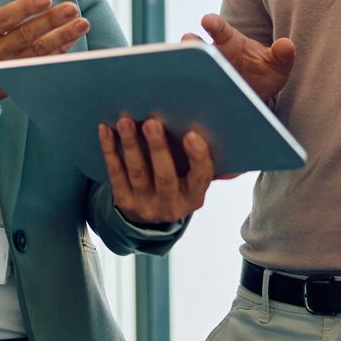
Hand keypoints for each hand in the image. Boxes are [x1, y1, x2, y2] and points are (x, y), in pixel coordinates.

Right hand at [0, 0, 89, 105]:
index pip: (4, 19)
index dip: (25, 9)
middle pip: (26, 37)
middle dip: (51, 22)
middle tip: (72, 9)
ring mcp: (6, 70)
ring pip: (38, 54)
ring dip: (62, 39)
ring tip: (81, 24)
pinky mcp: (16, 82)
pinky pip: (40, 68)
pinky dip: (58, 56)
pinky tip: (72, 41)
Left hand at [96, 116, 214, 225]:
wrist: (149, 219)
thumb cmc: (178, 185)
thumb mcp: (194, 182)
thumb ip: (208, 166)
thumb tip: (234, 152)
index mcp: (195, 196)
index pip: (200, 177)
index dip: (197, 156)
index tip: (192, 134)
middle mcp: (171, 205)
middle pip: (165, 176)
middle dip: (158, 148)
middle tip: (152, 122)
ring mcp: (146, 205)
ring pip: (138, 172)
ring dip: (131, 145)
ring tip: (125, 121)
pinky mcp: (124, 202)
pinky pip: (115, 174)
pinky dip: (110, 150)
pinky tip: (106, 130)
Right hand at [195, 13, 295, 103]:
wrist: (256, 97)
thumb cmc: (264, 73)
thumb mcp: (276, 64)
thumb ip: (282, 54)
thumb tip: (286, 45)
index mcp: (228, 41)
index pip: (218, 28)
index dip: (212, 23)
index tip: (207, 20)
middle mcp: (211, 55)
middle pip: (196, 46)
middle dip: (191, 45)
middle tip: (187, 42)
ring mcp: (204, 74)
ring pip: (190, 69)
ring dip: (187, 70)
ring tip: (186, 73)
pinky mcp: (201, 93)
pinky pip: (193, 92)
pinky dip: (191, 95)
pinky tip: (193, 103)